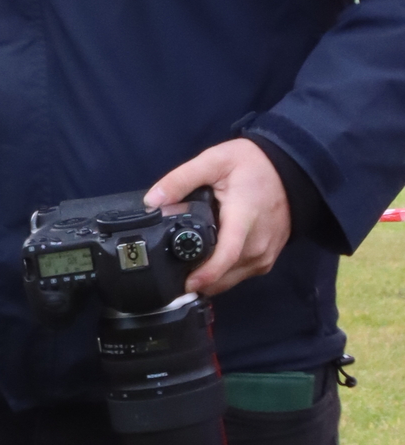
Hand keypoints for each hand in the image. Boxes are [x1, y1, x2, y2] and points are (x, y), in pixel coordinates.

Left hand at [145, 136, 290, 295]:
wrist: (292, 170)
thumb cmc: (253, 165)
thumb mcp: (215, 160)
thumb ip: (181, 179)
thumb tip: (151, 201)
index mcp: (244, 219)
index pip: (225, 256)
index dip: (203, 275)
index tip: (183, 284)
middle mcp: (257, 244)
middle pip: (223, 275)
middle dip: (196, 278)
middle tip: (170, 272)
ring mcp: (265, 255)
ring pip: (230, 280)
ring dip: (208, 279)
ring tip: (185, 266)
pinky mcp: (267, 260)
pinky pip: (239, 275)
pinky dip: (221, 274)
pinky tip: (207, 262)